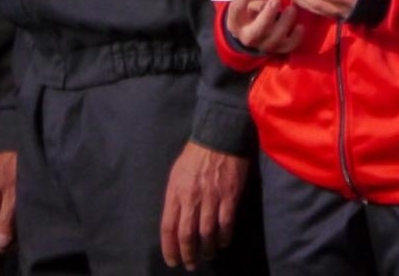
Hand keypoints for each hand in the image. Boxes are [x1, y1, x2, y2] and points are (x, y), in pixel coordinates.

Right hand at [0, 151, 14, 253]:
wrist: (24, 141)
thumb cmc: (19, 166)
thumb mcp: (16, 194)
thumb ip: (6, 219)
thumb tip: (0, 243)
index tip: (13, 245)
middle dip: (2, 237)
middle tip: (22, 236)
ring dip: (8, 226)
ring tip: (25, 225)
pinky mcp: (0, 190)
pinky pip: (1, 210)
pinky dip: (11, 216)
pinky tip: (24, 213)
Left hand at [160, 142, 247, 269]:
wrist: (219, 136)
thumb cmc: (195, 155)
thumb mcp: (176, 175)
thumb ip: (175, 198)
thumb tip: (176, 220)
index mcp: (175, 193)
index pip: (168, 228)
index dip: (169, 248)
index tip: (173, 261)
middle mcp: (191, 198)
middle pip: (187, 234)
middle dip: (188, 254)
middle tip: (191, 264)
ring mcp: (211, 197)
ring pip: (207, 232)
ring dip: (207, 249)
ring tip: (208, 255)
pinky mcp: (229, 195)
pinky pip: (226, 222)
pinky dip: (224, 236)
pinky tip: (223, 242)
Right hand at [225, 0, 304, 53]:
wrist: (253, 36)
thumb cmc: (251, 15)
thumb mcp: (248, 6)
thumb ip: (257, 2)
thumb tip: (269, 1)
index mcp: (236, 23)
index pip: (237, 9)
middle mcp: (249, 37)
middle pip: (256, 30)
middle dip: (267, 15)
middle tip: (276, 0)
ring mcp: (264, 45)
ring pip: (275, 39)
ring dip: (285, 23)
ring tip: (292, 8)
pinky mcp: (278, 49)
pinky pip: (288, 46)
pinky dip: (296, 37)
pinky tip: (300, 26)